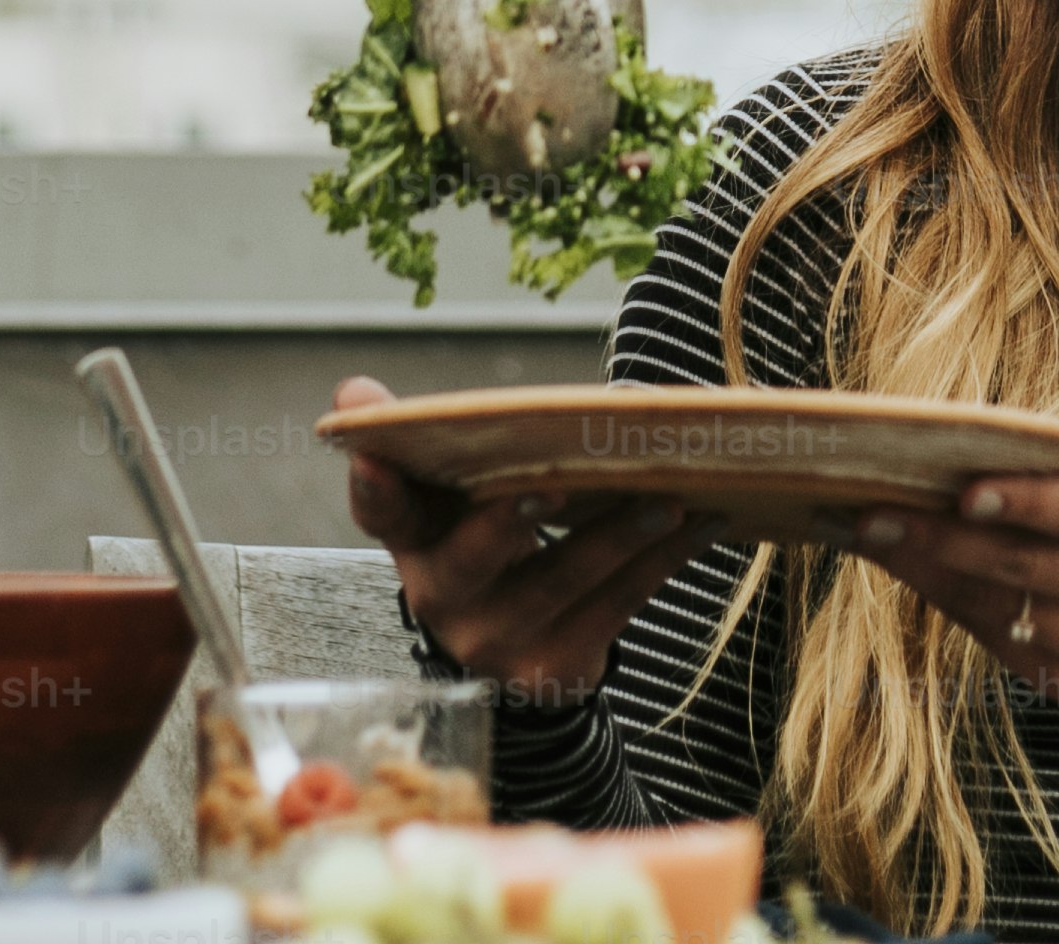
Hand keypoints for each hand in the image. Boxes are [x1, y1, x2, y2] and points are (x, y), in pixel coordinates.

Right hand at [337, 374, 719, 709]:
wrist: (519, 644)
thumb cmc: (489, 538)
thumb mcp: (450, 492)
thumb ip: (420, 438)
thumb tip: (356, 391)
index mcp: (413, 539)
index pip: (380, 510)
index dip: (373, 484)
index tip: (373, 454)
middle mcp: (443, 597)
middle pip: (471, 558)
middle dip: (509, 521)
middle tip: (548, 484)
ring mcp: (498, 641)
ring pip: (563, 579)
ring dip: (620, 535)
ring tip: (669, 496)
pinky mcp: (555, 668)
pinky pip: (616, 608)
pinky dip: (662, 561)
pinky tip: (702, 523)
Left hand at [812, 384, 1058, 704]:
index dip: (1023, 503)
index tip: (964, 491)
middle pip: (1022, 565)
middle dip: (942, 540)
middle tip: (874, 514)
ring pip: (1000, 608)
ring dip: (930, 575)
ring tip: (874, 538)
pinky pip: (1000, 641)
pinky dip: (951, 606)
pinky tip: (911, 571)